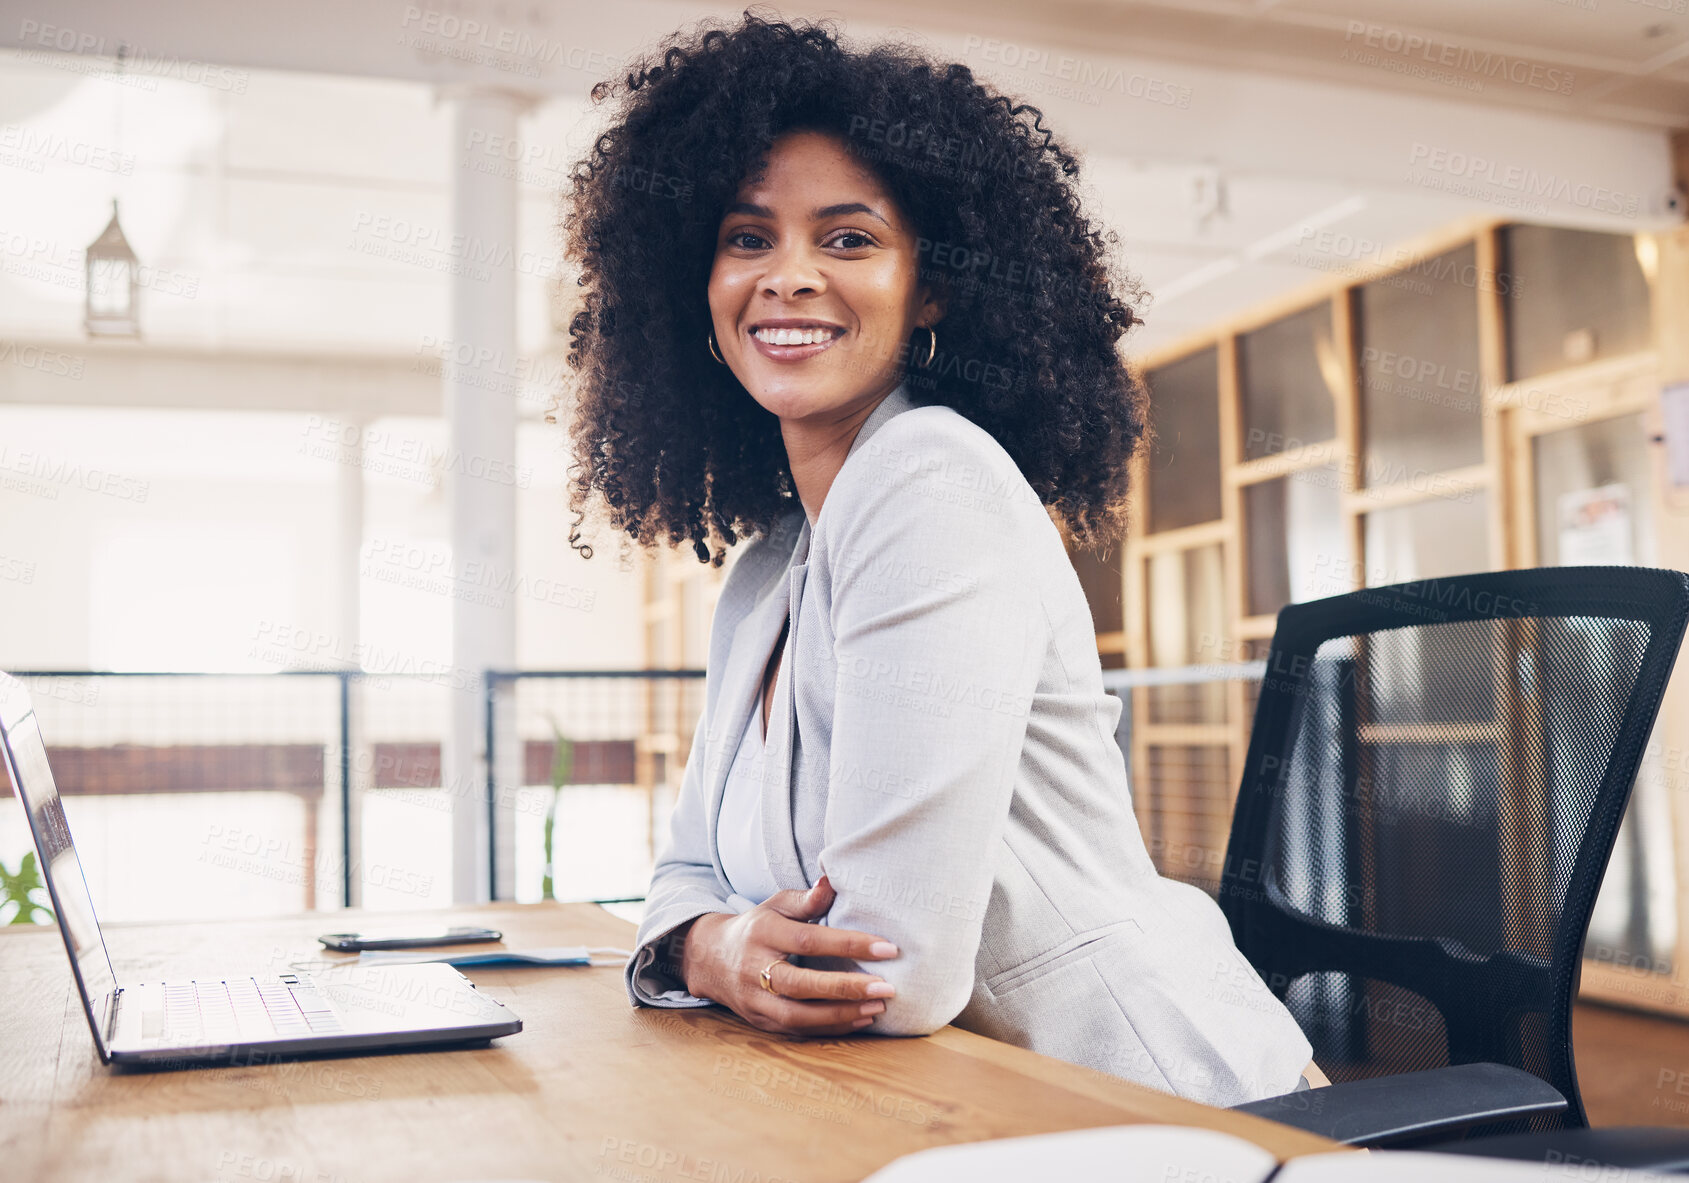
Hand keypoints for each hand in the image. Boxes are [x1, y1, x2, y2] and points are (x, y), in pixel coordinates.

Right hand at [679, 875, 899, 1036]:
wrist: (709, 959)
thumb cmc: (756, 927)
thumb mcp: (777, 905)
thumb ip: (807, 899)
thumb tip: (832, 880)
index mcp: (764, 933)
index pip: (810, 940)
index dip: (849, 944)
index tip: (887, 948)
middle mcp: (755, 969)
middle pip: (802, 984)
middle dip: (847, 988)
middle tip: (887, 988)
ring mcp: (755, 1000)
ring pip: (798, 1015)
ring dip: (841, 1014)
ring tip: (878, 1007)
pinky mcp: (760, 1021)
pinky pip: (797, 1030)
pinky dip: (830, 1028)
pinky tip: (860, 1018)